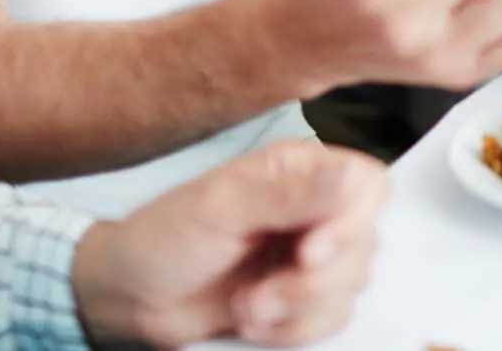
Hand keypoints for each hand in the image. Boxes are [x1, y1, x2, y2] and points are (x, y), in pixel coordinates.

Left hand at [71, 139, 387, 346]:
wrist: (133, 299)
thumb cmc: (164, 239)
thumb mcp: (219, 208)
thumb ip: (288, 193)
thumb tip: (350, 177)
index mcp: (301, 170)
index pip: (368, 186)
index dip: (353, 223)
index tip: (312, 254)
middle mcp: (316, 209)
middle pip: (364, 246)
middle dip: (311, 284)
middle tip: (259, 295)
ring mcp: (313, 256)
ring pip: (351, 288)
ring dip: (296, 310)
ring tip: (247, 307)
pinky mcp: (305, 298)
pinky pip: (334, 320)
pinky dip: (294, 331)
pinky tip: (254, 322)